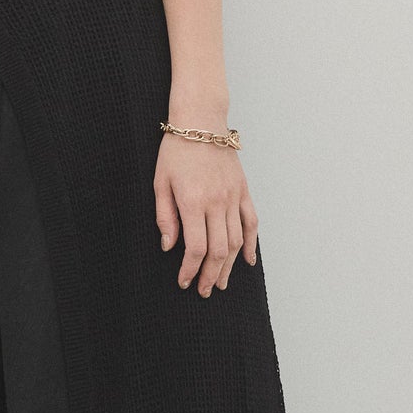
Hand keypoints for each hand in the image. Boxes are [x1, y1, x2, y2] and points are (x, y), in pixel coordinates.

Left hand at [153, 132, 257, 296]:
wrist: (201, 121)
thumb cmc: (176, 150)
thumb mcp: (160, 182)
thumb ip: (165, 216)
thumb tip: (169, 246)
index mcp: (193, 201)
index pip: (196, 247)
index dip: (191, 269)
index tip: (184, 281)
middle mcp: (217, 202)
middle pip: (219, 250)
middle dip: (211, 275)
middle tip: (205, 291)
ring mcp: (233, 197)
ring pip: (236, 241)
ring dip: (230, 266)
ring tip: (222, 282)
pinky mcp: (243, 191)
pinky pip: (251, 222)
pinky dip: (251, 244)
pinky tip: (248, 261)